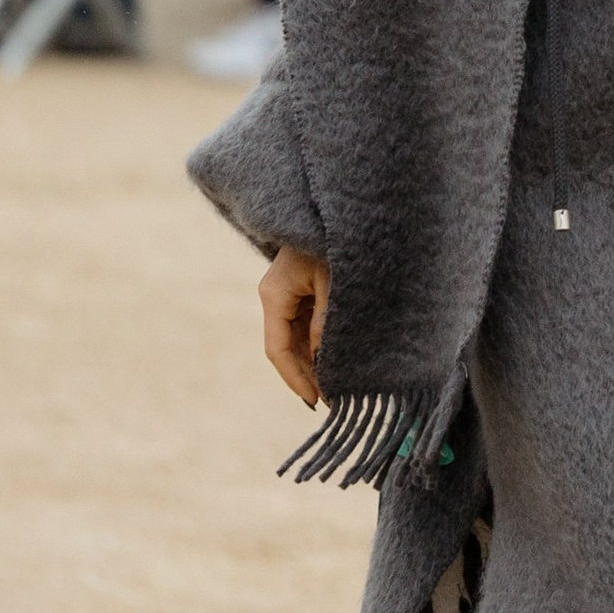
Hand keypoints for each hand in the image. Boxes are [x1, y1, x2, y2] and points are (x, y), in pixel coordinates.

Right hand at [258, 245, 330, 407]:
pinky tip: (337, 363)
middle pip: (285, 348)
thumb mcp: (334, 280)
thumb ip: (327, 319)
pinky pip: (306, 327)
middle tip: (333, 402)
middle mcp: (275, 297)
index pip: (277, 349)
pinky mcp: (302, 292)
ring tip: (337, 389)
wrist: (339, 210)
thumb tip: (322, 358)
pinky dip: (319, 346)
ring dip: (313, 364)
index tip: (315, 401)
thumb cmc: (335, 239)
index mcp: (274, 294)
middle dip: (307, 376)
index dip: (295, 378)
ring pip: (296, 340)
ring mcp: (287, 295)